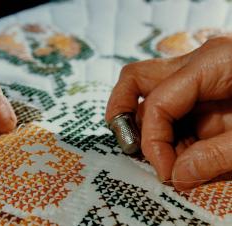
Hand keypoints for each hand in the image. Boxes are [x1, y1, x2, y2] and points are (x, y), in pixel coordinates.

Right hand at [106, 36, 231, 189]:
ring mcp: (198, 76)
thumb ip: (214, 158)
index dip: (153, 141)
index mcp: (209, 64)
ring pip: (147, 93)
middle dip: (122, 112)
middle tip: (130, 145)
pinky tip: (185, 152)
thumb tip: (177, 175)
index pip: (157, 102)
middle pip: (136, 79)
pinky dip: (169, 133)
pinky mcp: (204, 92)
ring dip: (149, 128)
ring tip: (166, 156)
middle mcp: (196, 64)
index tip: (166, 172)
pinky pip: (170, 108)